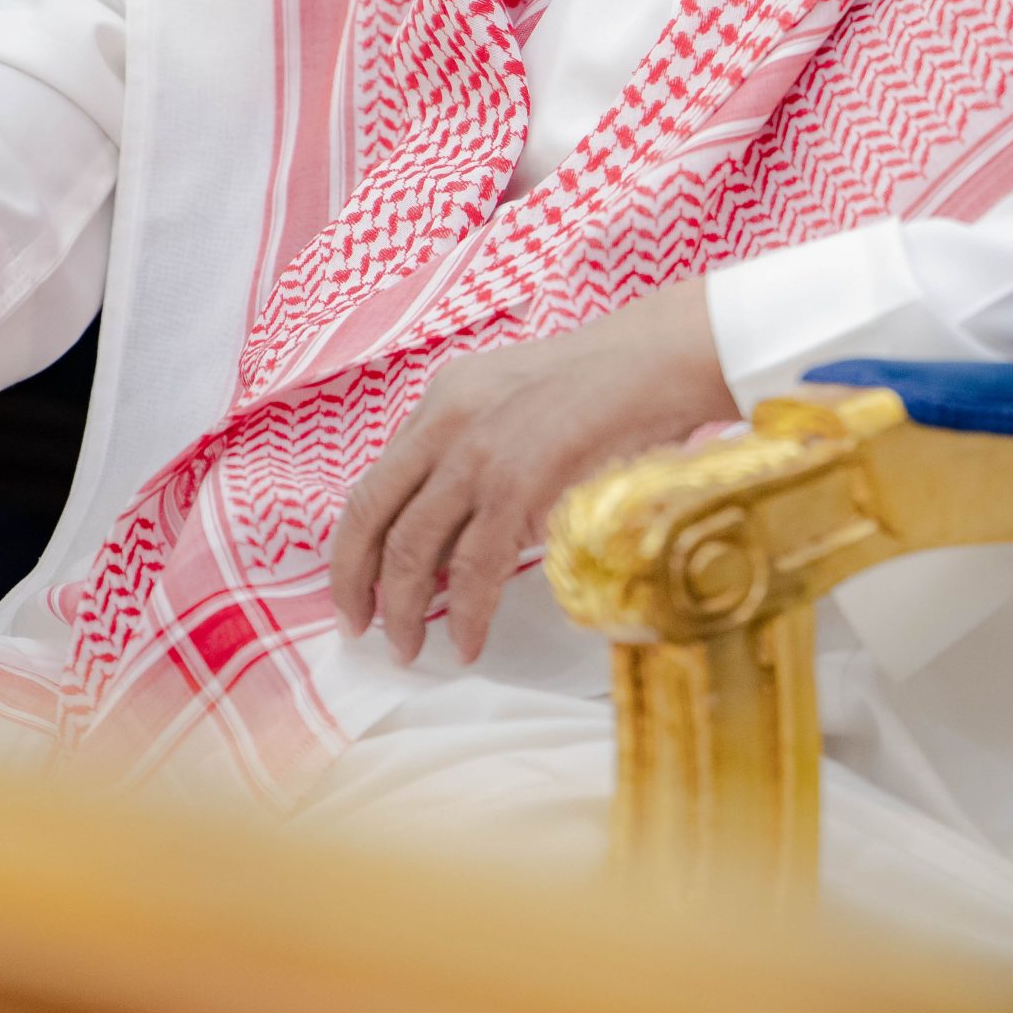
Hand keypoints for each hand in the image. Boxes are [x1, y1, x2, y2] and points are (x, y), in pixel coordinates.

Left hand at [329, 278, 734, 666]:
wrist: (659, 364)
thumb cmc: (606, 384)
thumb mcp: (515, 396)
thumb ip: (474, 444)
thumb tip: (450, 522)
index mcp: (443, 397)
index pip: (375, 480)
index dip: (355, 542)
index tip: (353, 585)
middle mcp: (446, 422)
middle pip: (373, 515)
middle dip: (355, 582)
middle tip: (360, 629)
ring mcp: (477, 455)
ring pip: (412, 550)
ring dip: (404, 610)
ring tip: (410, 649)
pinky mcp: (514, 487)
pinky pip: (473, 570)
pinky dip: (465, 615)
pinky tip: (467, 642)